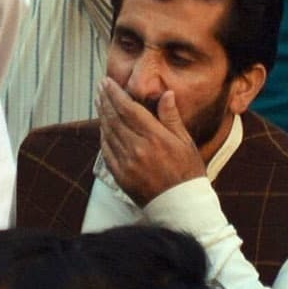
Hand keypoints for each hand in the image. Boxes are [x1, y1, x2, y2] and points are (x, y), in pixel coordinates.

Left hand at [98, 75, 210, 205]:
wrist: (181, 205)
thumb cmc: (187, 172)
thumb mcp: (185, 142)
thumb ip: (172, 117)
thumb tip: (166, 93)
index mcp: (155, 138)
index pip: (129, 110)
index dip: (116, 94)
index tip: (108, 82)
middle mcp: (138, 149)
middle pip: (115, 119)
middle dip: (106, 100)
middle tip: (101, 86)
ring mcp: (127, 163)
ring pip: (109, 133)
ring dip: (102, 115)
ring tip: (99, 101)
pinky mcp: (120, 176)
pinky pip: (107, 151)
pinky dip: (103, 136)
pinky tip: (102, 127)